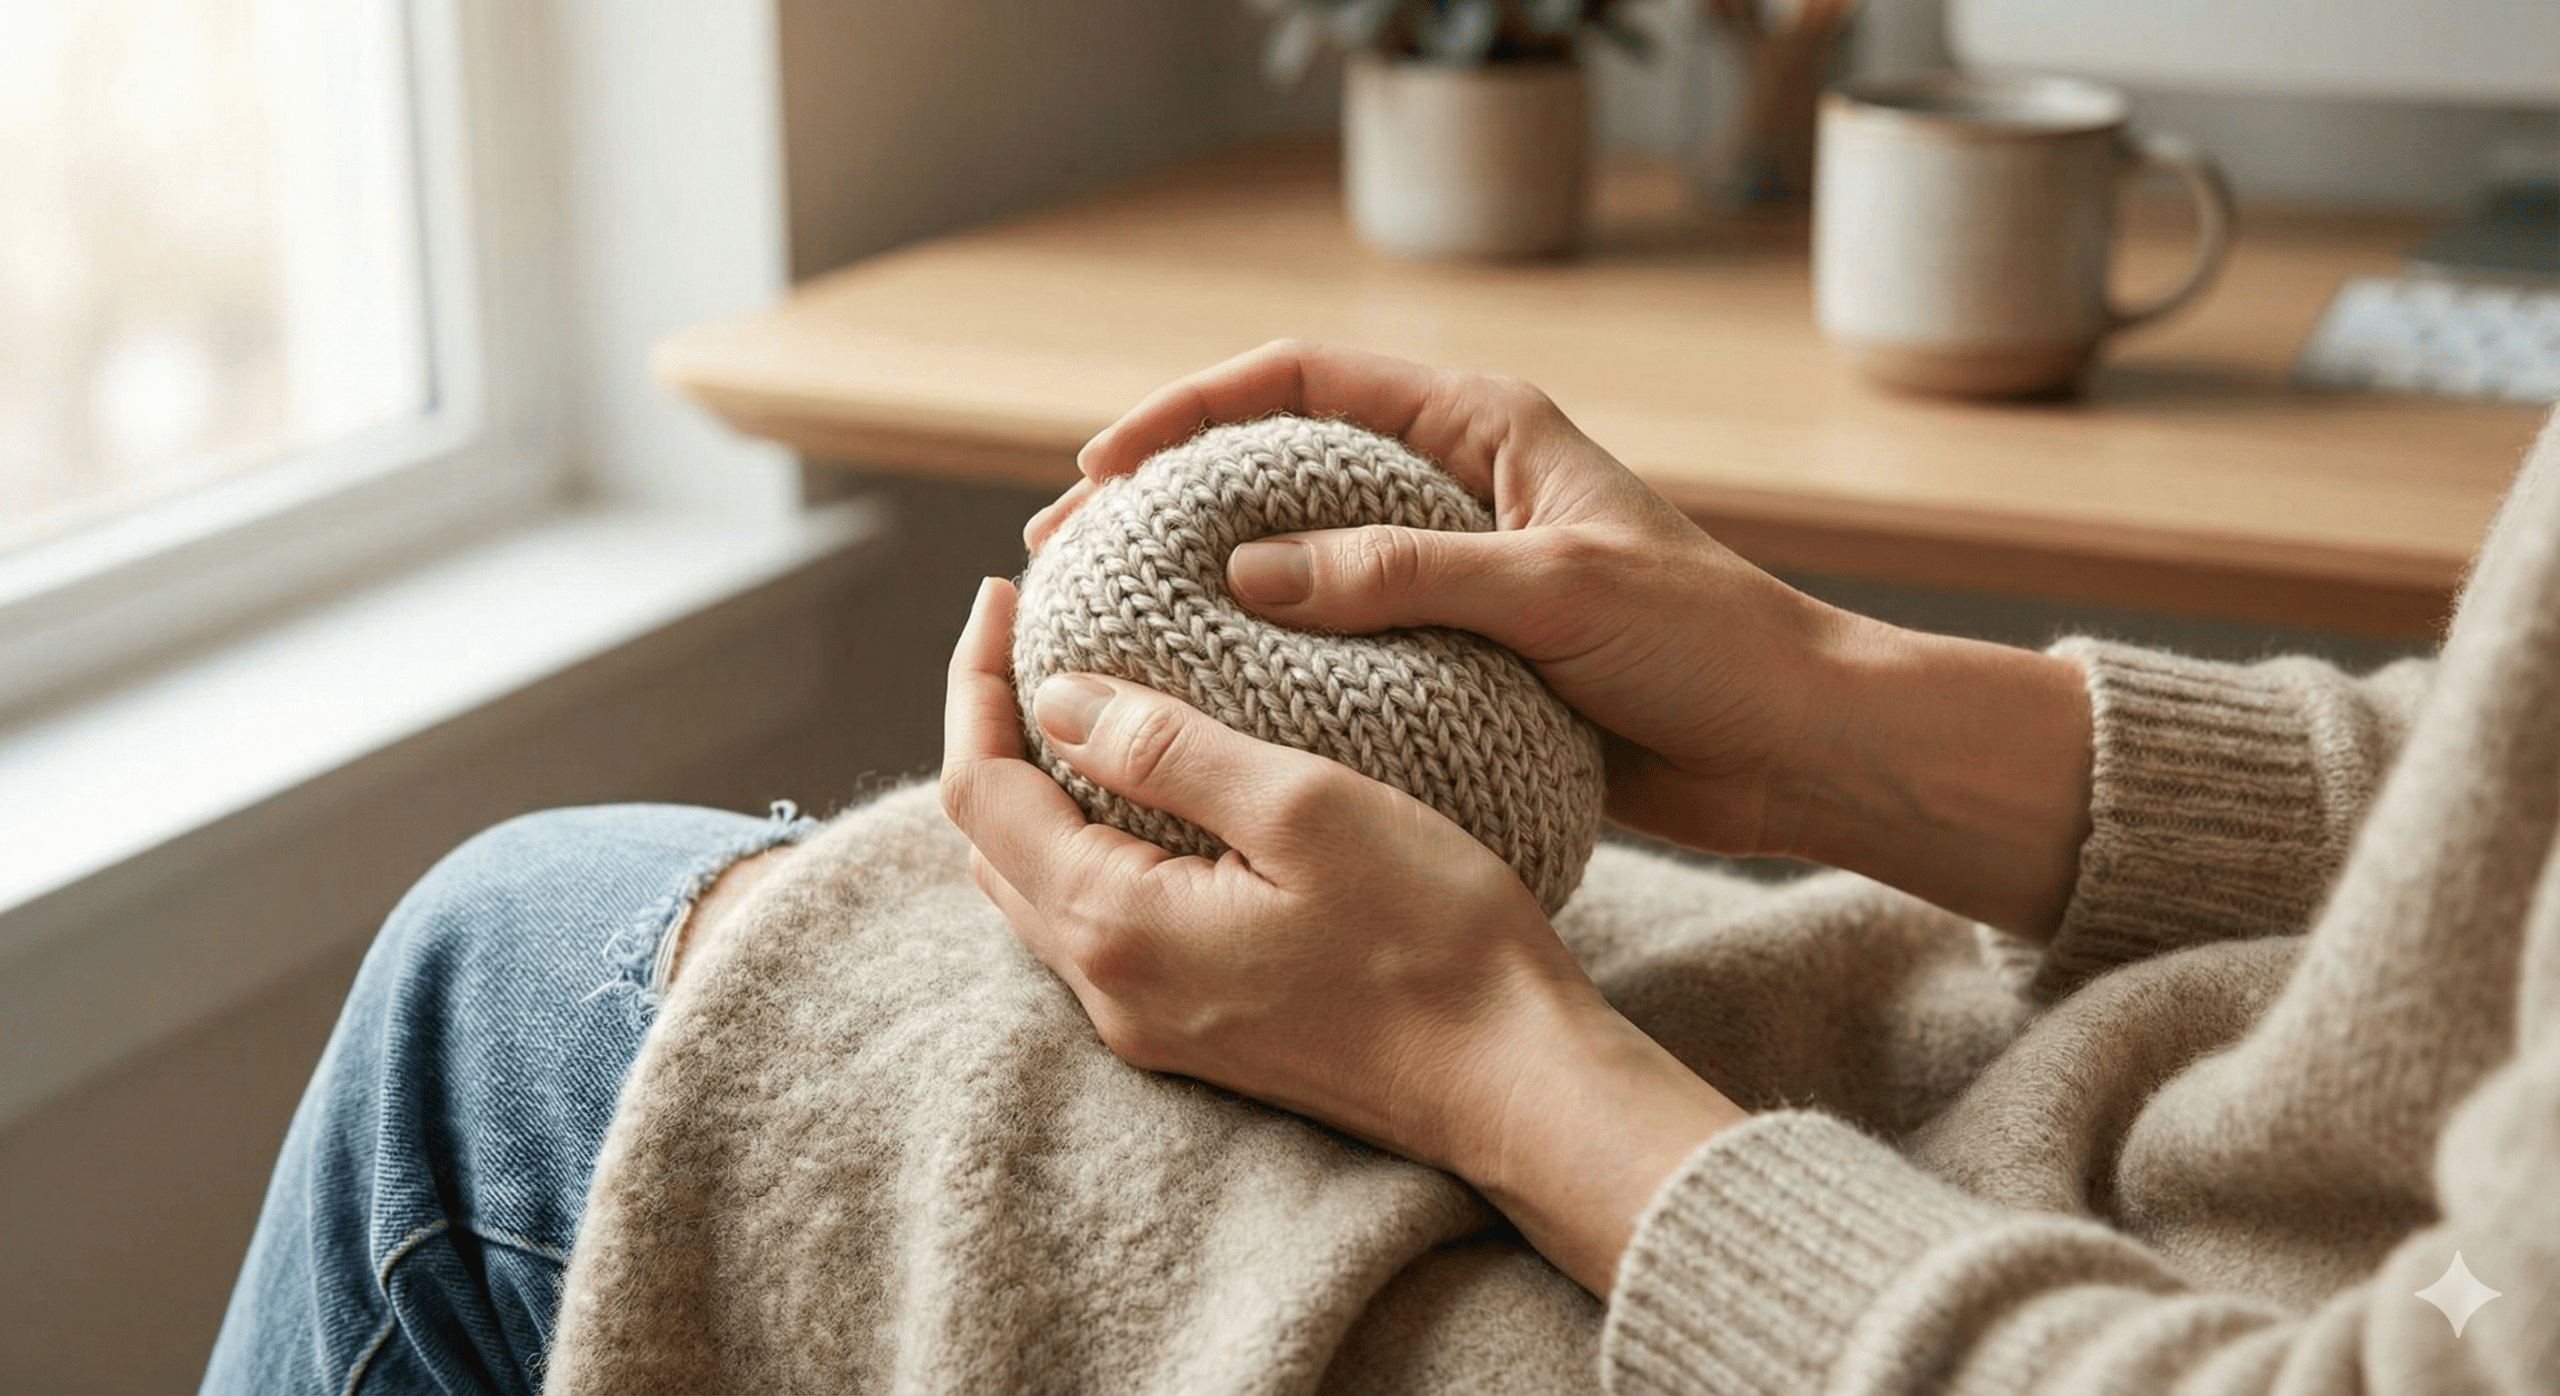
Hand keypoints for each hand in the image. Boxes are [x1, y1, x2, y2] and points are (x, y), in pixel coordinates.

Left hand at [940, 577, 1740, 1293]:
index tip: (1003, 593)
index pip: (980, 790)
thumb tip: (1054, 695)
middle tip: (1034, 639)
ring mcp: (1148, 1022)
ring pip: (1037, 890)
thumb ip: (1169, 748)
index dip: (972, 683)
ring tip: (1084, 703)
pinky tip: (1148, 799)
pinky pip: (1097, 927)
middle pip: (990, 844)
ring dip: (1038, 794)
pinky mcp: (1194, 1033)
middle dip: (992, 733)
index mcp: (1118, 925)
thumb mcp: (1306, 809)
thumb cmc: (1434, 940)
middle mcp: (1111, 989)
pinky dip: (1088, 846)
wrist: (1512, 1082)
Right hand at [1031, 341, 2094, 936]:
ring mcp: (1448, 573)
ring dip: (1201, 587)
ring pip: (1295, 561)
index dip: (1192, 409)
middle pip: (1276, 464)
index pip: (1302, 381)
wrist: (1796, 749)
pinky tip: (1200, 704)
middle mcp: (1452, 487)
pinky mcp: (1455, 654)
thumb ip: (1401, 573)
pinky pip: (1337, 645)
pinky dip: (1265, 665)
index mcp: (1480, 428)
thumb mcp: (1552, 593)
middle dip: (1167, 498)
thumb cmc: (1705, 646)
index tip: (1107, 465)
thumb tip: (1246, 571)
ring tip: (1104, 631)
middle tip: (1068, 553)